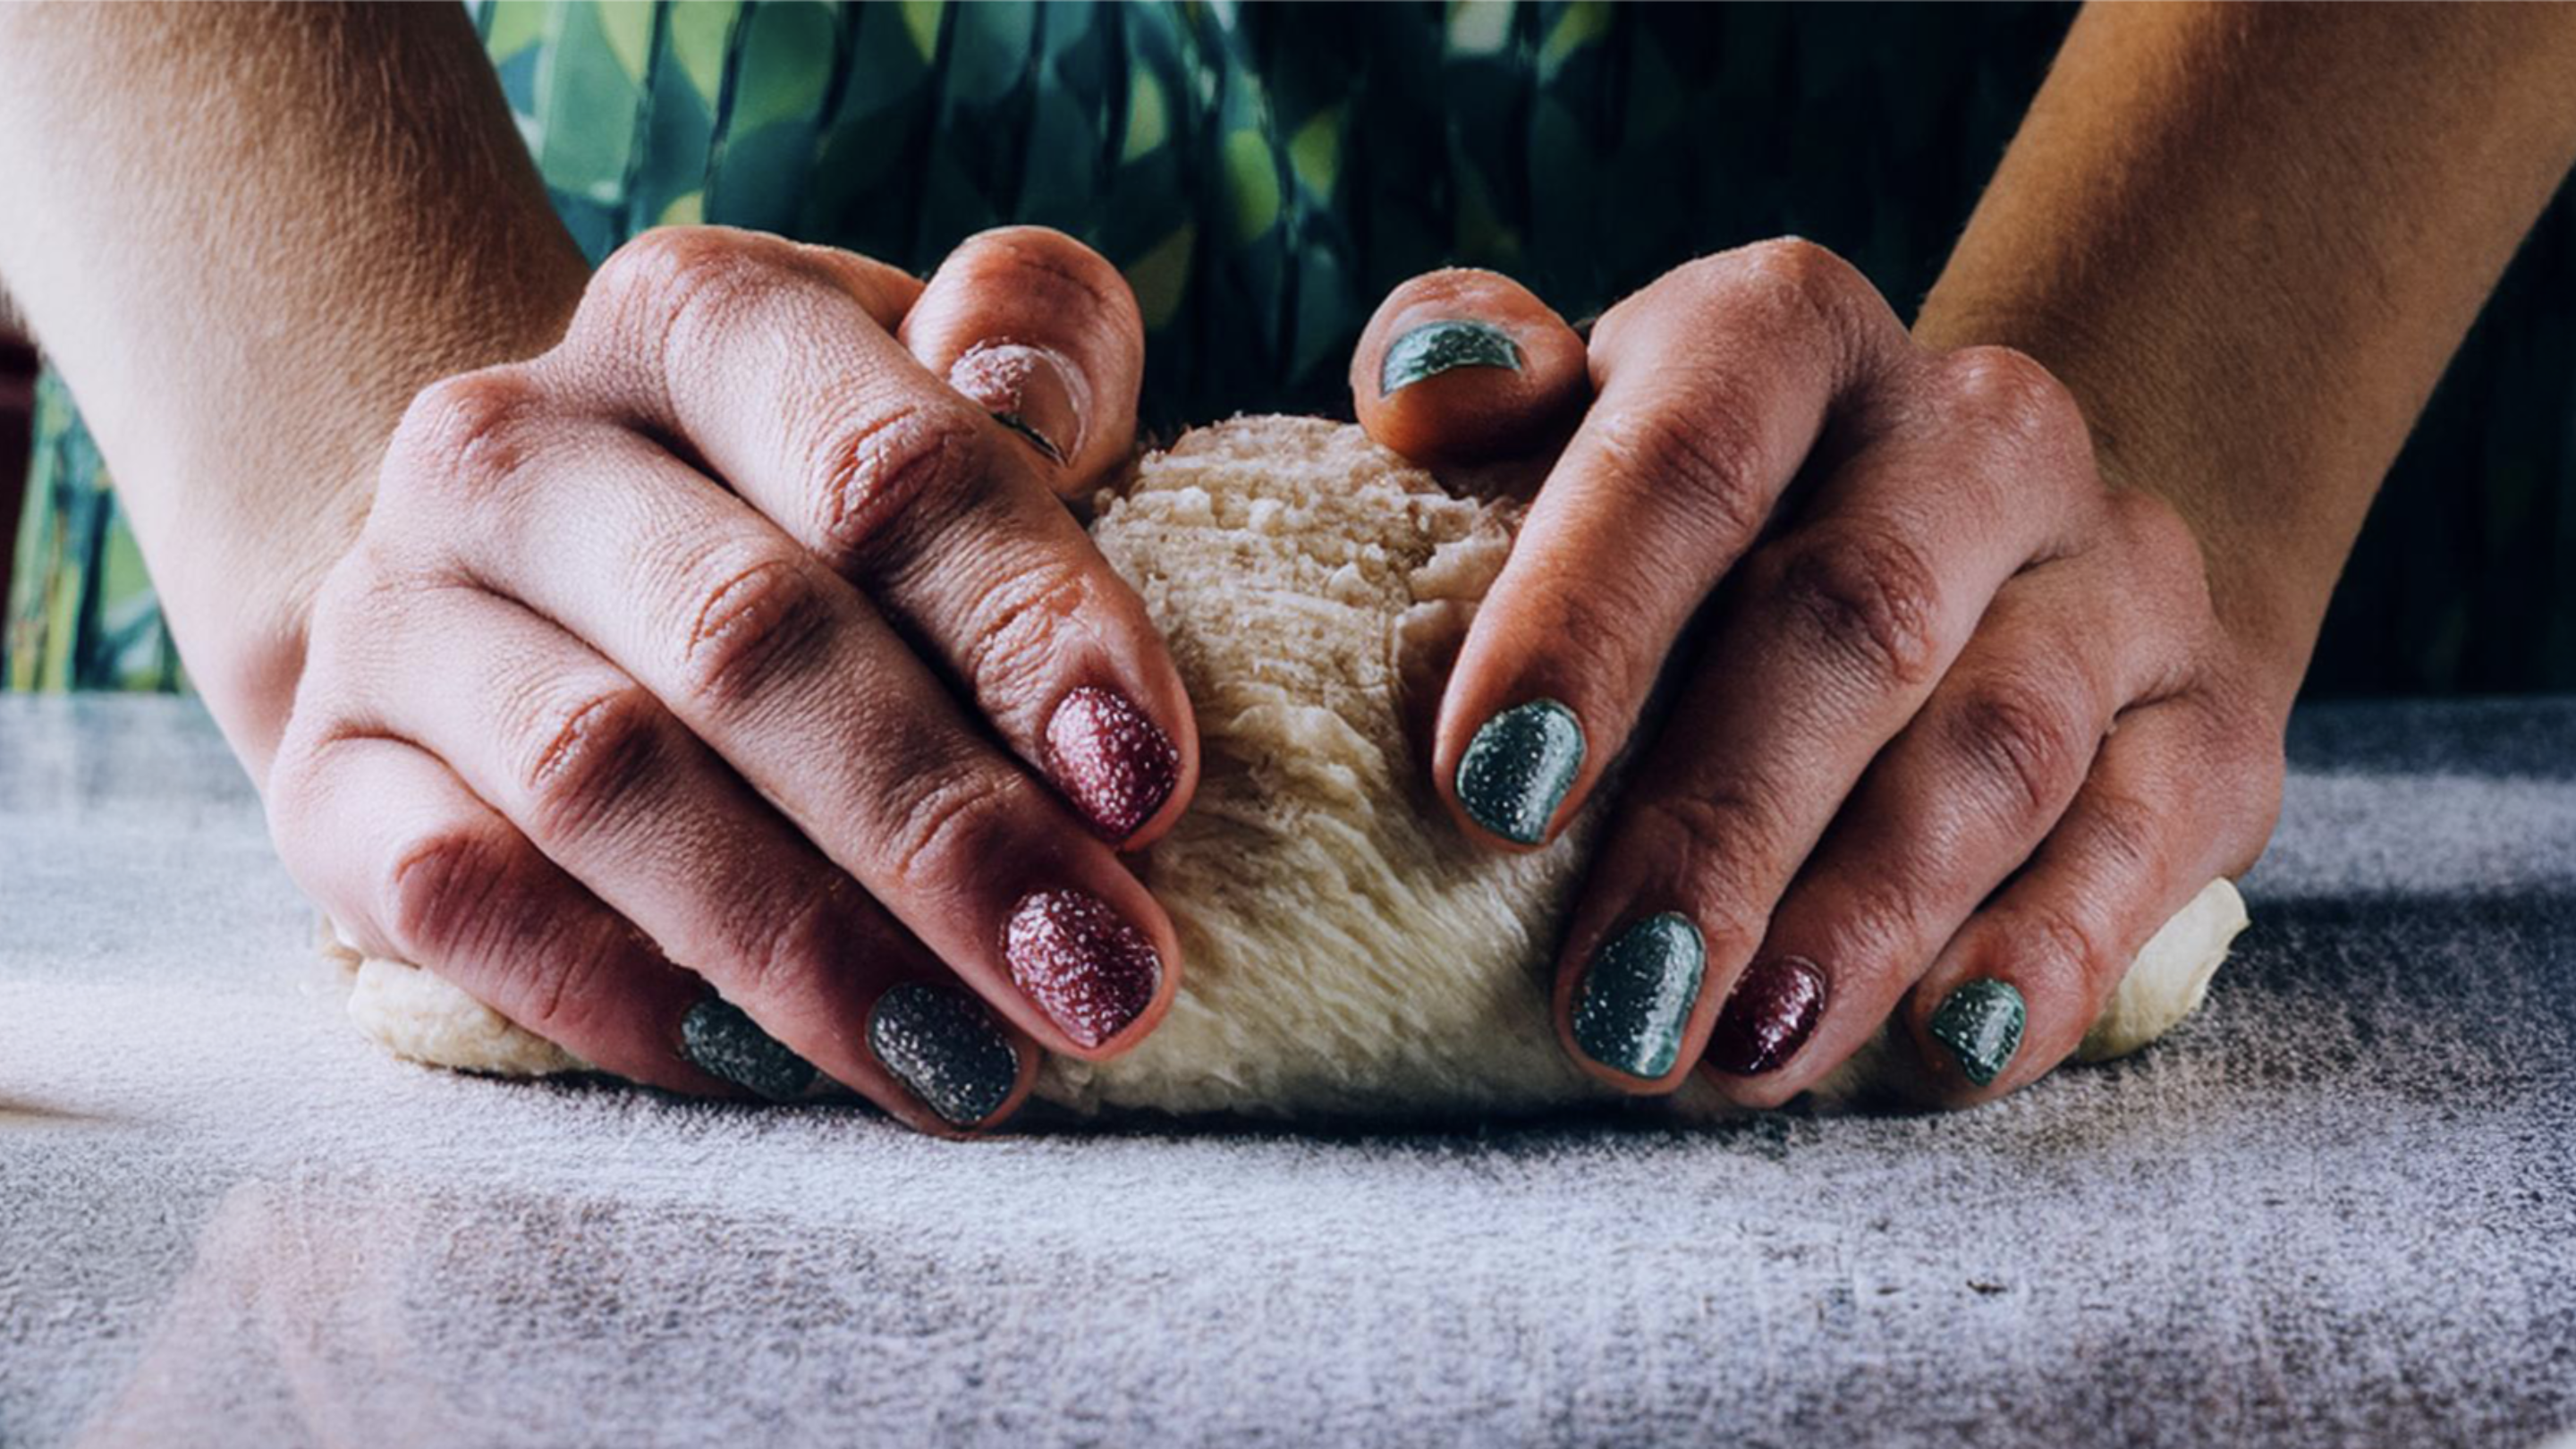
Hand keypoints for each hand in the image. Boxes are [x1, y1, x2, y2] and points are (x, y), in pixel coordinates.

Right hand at [266, 225, 1193, 1133]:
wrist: (529, 577)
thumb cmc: (803, 495)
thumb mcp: (933, 386)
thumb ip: (1034, 346)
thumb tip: (1028, 390)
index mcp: (699, 319)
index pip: (883, 466)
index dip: (1027, 629)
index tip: (1148, 784)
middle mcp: (516, 443)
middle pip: (749, 638)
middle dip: (945, 830)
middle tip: (1098, 976)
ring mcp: (399, 610)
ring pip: (607, 781)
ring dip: (806, 944)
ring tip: (971, 1065)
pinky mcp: (324, 775)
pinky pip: (456, 897)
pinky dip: (617, 993)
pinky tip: (764, 1070)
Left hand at [1351, 242, 2287, 1106]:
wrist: (2000, 537)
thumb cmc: (1719, 510)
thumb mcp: (1588, 416)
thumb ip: (1473, 370)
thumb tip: (1429, 397)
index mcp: (1792, 334)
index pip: (1689, 452)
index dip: (1587, 620)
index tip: (1487, 794)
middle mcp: (1975, 431)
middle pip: (1853, 619)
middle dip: (1720, 829)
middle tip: (1609, 1003)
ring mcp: (2118, 571)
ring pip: (2001, 744)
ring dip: (1866, 917)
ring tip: (1742, 1053)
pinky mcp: (2209, 715)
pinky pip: (2145, 839)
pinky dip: (2046, 953)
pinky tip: (1946, 1051)